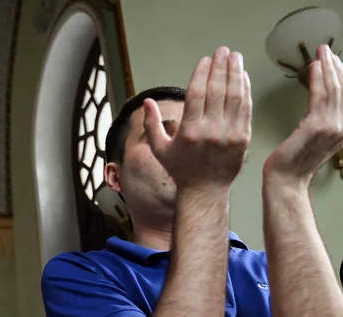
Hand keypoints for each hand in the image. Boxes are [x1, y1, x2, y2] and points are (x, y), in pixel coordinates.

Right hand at [144, 47, 251, 188]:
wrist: (205, 190)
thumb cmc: (181, 169)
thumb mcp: (159, 149)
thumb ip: (151, 124)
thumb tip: (146, 102)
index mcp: (189, 132)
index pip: (197, 95)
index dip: (202, 74)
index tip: (205, 60)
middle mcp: (210, 132)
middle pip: (218, 91)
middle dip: (221, 68)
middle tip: (222, 51)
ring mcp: (229, 134)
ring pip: (234, 96)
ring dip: (236, 73)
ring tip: (235, 57)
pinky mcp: (243, 138)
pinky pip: (246, 108)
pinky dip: (245, 90)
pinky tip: (243, 77)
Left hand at [263, 45, 342, 185]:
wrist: (286, 180)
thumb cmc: (292, 162)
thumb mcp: (313, 138)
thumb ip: (322, 121)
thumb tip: (320, 105)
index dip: (341, 75)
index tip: (334, 60)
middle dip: (336, 66)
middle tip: (327, 51)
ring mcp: (334, 126)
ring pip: (334, 89)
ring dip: (327, 68)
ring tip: (321, 53)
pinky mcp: (318, 126)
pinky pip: (320, 96)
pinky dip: (318, 79)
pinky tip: (313, 68)